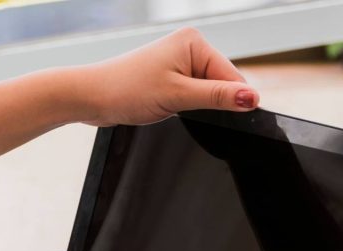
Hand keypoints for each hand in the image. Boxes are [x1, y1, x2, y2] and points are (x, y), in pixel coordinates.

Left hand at [82, 27, 258, 125]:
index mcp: (194, 42)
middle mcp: (188, 46)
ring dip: (192, 105)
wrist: (90, 96)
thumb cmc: (126, 90)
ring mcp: (177, 61)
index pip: (232, 76)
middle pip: (219, 84)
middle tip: (178, 107)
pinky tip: (164, 105)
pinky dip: (182, 104)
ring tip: (165, 103)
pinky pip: (190, 93)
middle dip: (206, 102)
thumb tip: (252, 98)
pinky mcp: (168, 75)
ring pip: (204, 91)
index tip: (223, 117)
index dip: (230, 100)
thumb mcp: (178, 96)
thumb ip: (217, 97)